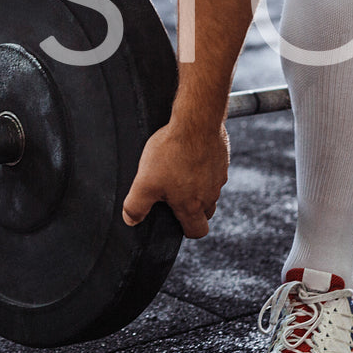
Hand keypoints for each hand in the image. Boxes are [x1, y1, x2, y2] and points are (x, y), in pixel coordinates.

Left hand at [121, 118, 228, 238]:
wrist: (197, 121)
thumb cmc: (172, 152)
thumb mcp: (145, 182)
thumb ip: (136, 205)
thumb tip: (130, 220)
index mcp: (193, 205)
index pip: (197, 231)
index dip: (186, 230)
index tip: (175, 219)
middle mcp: (211, 194)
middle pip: (206, 212)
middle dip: (193, 209)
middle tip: (174, 194)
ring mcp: (219, 176)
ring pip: (210, 190)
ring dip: (198, 186)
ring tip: (179, 170)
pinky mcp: (222, 158)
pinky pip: (214, 170)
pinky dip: (203, 167)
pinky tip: (189, 154)